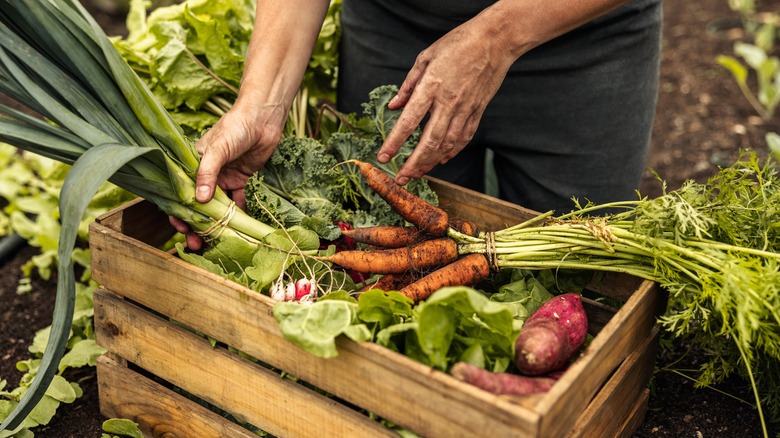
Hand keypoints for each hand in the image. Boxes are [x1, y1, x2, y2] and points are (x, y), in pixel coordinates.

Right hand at [169, 101, 286, 249]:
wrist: (263, 118)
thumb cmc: (236, 127)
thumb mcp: (218, 148)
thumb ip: (208, 172)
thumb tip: (199, 200)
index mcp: (192, 163)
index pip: (180, 192)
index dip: (178, 212)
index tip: (181, 229)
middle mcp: (205, 173)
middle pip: (197, 205)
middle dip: (196, 225)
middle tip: (197, 244)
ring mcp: (223, 178)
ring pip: (216, 207)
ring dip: (216, 225)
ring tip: (215, 243)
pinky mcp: (240, 180)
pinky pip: (237, 202)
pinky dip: (238, 214)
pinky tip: (239, 228)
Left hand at [377, 17, 517, 184]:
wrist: (495, 40)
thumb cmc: (458, 43)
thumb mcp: (426, 57)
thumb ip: (408, 84)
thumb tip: (394, 106)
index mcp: (432, 86)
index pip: (408, 121)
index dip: (394, 143)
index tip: (383, 157)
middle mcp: (448, 102)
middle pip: (428, 142)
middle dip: (413, 164)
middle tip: (401, 179)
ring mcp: (465, 109)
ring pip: (447, 145)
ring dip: (430, 162)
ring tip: (417, 173)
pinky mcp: (478, 111)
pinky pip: (463, 138)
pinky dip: (452, 152)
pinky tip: (441, 160)